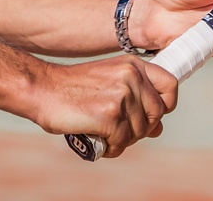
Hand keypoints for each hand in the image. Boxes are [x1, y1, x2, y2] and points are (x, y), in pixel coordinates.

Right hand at [28, 56, 177, 157]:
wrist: (42, 89)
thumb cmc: (73, 89)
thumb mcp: (109, 83)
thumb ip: (136, 100)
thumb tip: (158, 128)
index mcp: (133, 65)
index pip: (170, 85)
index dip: (165, 104)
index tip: (151, 114)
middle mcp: (131, 77)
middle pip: (156, 115)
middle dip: (140, 128)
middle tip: (117, 128)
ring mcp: (122, 96)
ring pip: (140, 132)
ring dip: (122, 140)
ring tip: (103, 133)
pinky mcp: (110, 116)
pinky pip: (122, 143)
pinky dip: (111, 148)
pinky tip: (97, 139)